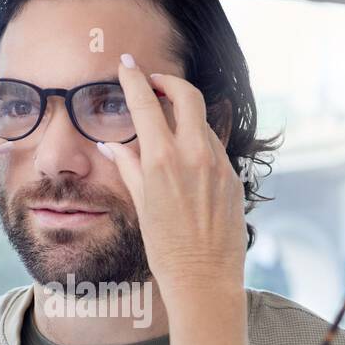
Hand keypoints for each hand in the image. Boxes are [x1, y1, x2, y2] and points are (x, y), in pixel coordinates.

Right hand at [98, 55, 246, 309]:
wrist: (204, 280)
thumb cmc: (166, 250)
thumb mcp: (141, 205)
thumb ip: (128, 167)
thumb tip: (111, 143)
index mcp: (162, 159)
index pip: (145, 102)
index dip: (134, 77)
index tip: (126, 64)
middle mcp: (193, 154)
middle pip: (186, 94)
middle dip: (168, 81)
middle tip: (154, 82)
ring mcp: (218, 164)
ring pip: (201, 121)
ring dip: (184, 114)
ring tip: (168, 122)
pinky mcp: (233, 177)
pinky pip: (214, 147)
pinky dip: (198, 141)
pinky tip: (187, 157)